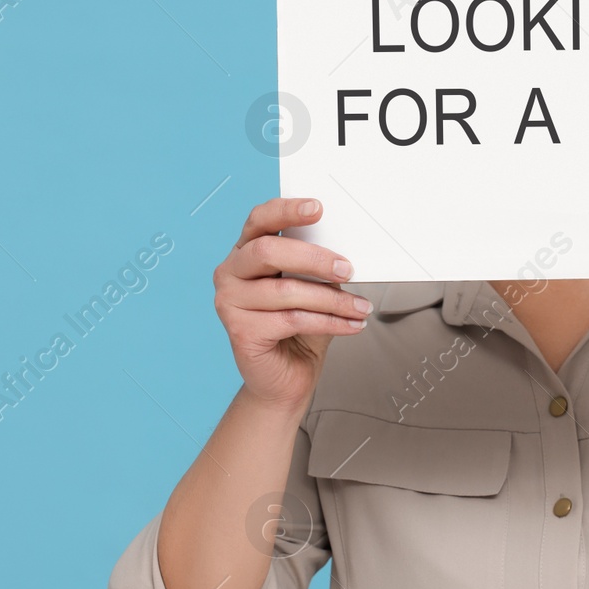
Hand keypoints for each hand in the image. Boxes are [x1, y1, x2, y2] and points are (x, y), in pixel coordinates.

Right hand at [213, 197, 371, 412]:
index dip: (287, 210)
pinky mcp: (240, 331)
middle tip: (348, 268)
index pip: (260, 220)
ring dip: (332, 299)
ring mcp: (229, 302)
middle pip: (269, 251)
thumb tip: (344, 250)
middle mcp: (231, 273)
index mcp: (245, 252)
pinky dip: (329, 322)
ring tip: (359, 307)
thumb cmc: (297, 331)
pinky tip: (350, 324)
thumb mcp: (311, 288)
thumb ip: (315, 266)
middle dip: (315, 258)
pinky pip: (292, 319)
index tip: (317, 208)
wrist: (285, 380)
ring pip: (286, 290)